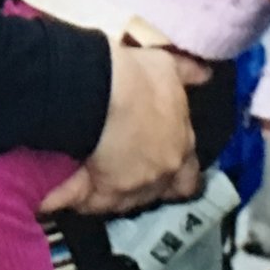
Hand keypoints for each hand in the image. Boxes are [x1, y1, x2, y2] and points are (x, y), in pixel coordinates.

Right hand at [39, 44, 203, 216]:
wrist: (97, 89)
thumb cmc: (136, 78)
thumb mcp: (167, 67)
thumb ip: (188, 74)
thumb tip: (205, 75)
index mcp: (181, 148)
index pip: (188, 176)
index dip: (178, 173)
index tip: (166, 166)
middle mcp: (160, 175)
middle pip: (156, 193)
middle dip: (144, 185)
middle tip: (127, 173)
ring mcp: (130, 189)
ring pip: (122, 201)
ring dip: (111, 191)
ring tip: (91, 177)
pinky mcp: (98, 196)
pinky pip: (87, 203)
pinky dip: (76, 197)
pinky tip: (63, 191)